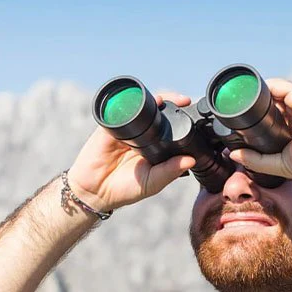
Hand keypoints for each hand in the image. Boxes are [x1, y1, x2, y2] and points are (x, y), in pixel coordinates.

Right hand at [66, 92, 195, 209]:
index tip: (195, 114)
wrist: (96, 191)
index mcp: (155, 147)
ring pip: (142, 108)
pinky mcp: (110, 127)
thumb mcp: (153, 182)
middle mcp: (142, 135)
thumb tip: (191, 160)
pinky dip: (131, 104)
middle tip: (184, 101)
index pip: (171, 128)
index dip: (183, 120)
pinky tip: (141, 103)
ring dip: (155, 100)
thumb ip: (170, 171)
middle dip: (172, 104)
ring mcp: (127, 129)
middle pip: (159, 113)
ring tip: (166, 100)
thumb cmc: (125, 189)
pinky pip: (120, 111)